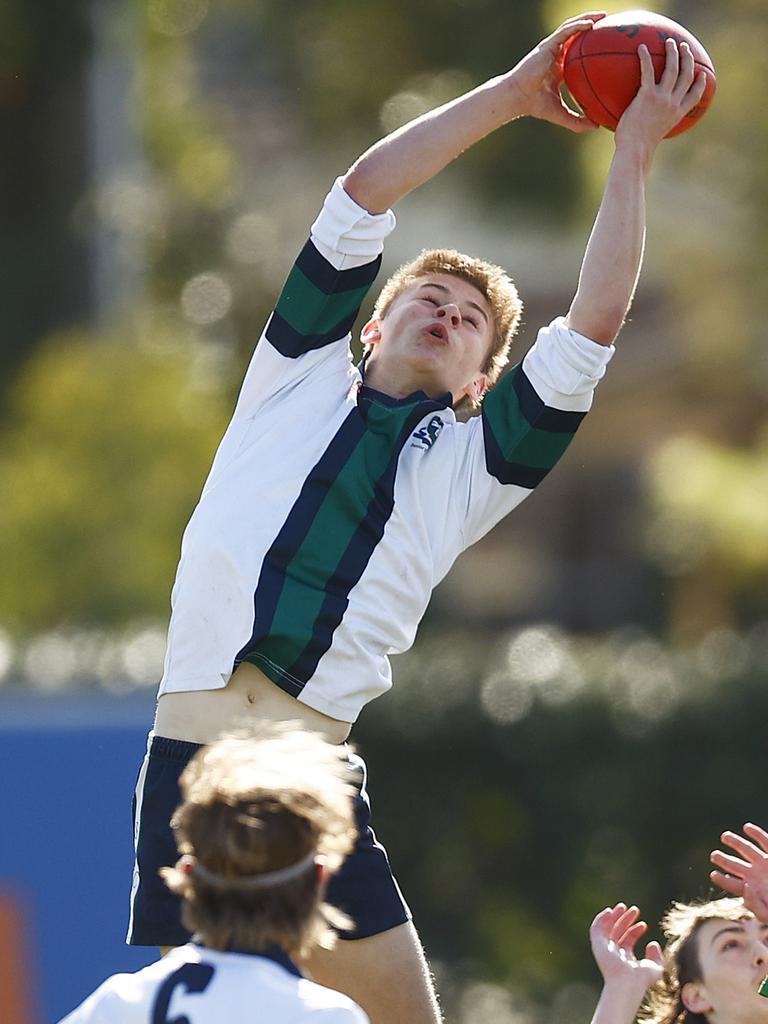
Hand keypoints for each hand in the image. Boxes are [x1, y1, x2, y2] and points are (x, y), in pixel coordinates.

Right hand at [508, 11, 605, 132]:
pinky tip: (590, 24)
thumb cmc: (535, 106)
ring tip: (603, 15)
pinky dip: (578, 26)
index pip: (577, 55)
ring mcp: (551, 48)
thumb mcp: (560, 115)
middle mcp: (556, 55)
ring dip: (588, 19)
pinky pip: (565, 31)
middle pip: (577, 37)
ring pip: (572, 28)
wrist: (518, 97)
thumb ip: (577, 121)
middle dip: (593, 28)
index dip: (591, 49)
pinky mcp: (547, 45)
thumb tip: (596, 126)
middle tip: (610, 24)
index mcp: (560, 69)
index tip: (607, 48)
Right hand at [590, 903, 664, 995]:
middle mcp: (614, 952)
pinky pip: (596, 928)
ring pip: (607, 928)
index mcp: (624, 958)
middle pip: (618, 931)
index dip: (636, 931)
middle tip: (635, 909)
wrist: (627, 983)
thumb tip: (653, 943)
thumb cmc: (641, 979)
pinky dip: (601, 918)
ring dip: (614, 916)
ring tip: (623, 906)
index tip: (644, 925)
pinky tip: (610, 911)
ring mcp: (605, 948)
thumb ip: (657, 956)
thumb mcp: (655, 968)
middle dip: (625, 919)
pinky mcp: (597, 945)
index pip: (628, 940)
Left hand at [615, 38, 706, 156]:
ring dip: (673, 53)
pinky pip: (648, 71)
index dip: (701, 84)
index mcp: (677, 114)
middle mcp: (673, 104)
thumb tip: (642, 126)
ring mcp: (662, 99)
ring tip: (670, 42)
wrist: (634, 151)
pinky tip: (642, 47)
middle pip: (687, 76)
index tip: (703, 74)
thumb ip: (653, 127)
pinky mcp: (647, 95)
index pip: (695, 97)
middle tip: (684, 47)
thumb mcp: (652, 137)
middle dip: (688, 59)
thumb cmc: (637, 148)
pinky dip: (645, 57)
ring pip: (673, 69)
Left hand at [710, 823, 767, 923]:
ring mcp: (764, 864)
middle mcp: (755, 875)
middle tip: (714, 856)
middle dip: (723, 859)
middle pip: (734, 864)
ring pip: (746, 850)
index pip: (732, 884)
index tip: (714, 875)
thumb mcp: (767, 915)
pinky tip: (747, 828)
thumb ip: (754, 904)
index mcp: (751, 890)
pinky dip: (756, 834)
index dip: (722, 880)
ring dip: (735, 842)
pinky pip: (765, 842)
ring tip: (724, 837)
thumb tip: (745, 886)